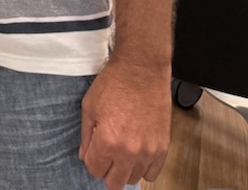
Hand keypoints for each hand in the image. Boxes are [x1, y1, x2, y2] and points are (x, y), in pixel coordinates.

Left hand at [79, 59, 171, 188]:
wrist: (142, 68)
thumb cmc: (114, 82)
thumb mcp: (89, 105)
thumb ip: (86, 135)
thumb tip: (84, 155)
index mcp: (107, 141)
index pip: (95, 170)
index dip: (92, 161)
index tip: (93, 151)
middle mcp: (128, 151)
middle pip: (114, 182)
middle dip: (106, 171)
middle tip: (106, 155)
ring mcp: (148, 151)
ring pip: (133, 179)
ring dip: (125, 169)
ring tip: (122, 150)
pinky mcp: (162, 147)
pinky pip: (152, 173)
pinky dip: (143, 168)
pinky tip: (137, 154)